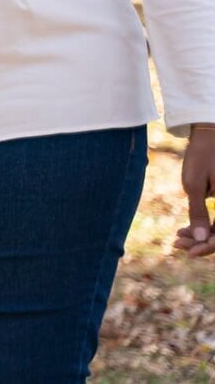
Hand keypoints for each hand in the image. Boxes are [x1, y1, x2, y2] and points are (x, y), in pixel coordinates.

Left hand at [173, 125, 214, 256]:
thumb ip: (198, 212)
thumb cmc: (201, 156)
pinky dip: (205, 226)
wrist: (209, 134)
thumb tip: (200, 240)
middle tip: (177, 243)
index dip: (208, 247)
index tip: (188, 252)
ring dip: (202, 236)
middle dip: (202, 242)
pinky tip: (185, 229)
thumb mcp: (194, 184)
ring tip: (178, 237)